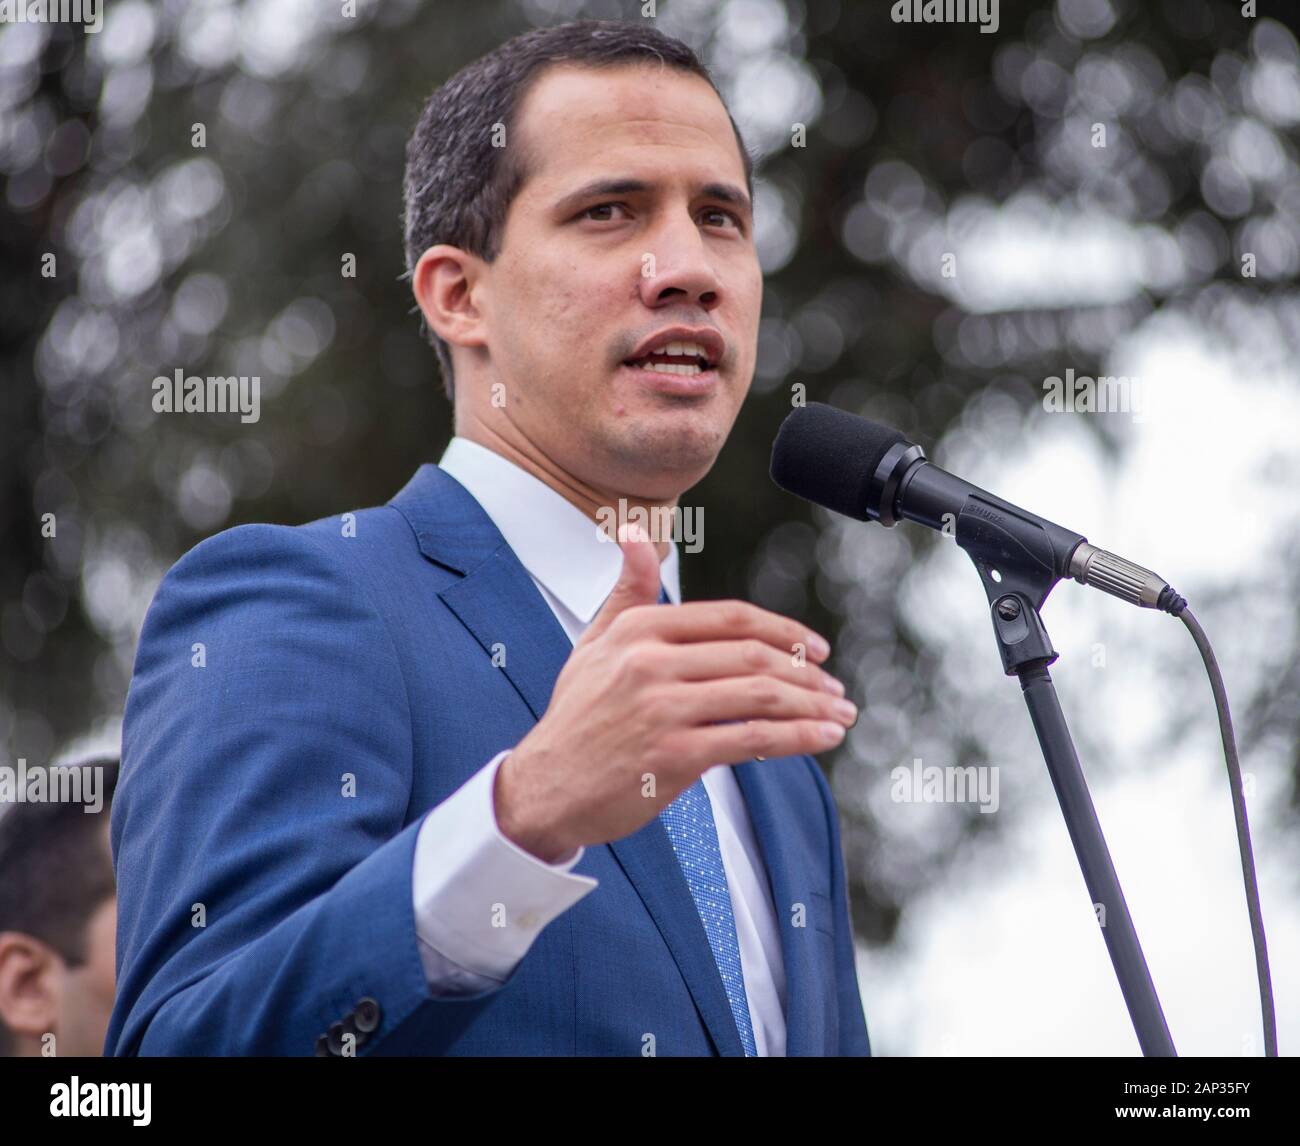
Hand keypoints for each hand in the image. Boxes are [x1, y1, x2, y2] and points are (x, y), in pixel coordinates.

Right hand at [494, 522, 854, 861]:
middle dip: (806, 674)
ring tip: (840, 715)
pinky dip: (797, 738)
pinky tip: (821, 739)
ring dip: (811, 705)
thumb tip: (633, 531)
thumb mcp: (595, 642)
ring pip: (760, 696)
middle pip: (753, 656)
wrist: (544, 787)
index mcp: (640, 629)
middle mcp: (650, 662)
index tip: (816, 649)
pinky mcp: (674, 755)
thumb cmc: (577, 715)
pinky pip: (751, 740)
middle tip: (835, 688)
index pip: (731, 618)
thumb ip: (629, 590)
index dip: (783, 630)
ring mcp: (663, 708)